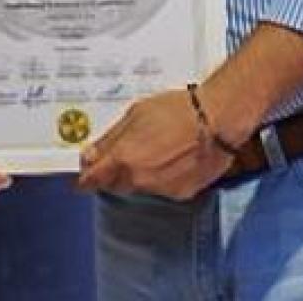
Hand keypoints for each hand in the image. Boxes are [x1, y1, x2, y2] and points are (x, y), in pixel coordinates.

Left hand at [75, 88, 231, 199]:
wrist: (218, 120)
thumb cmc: (181, 110)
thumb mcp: (136, 114)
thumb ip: (110, 139)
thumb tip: (91, 154)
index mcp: (124, 159)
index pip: (92, 180)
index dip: (86, 177)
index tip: (84, 175)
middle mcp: (140, 179)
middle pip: (115, 184)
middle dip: (114, 172)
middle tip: (126, 152)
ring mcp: (161, 189)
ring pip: (140, 187)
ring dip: (140, 174)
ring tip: (157, 148)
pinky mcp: (181, 194)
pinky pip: (162, 188)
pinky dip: (163, 177)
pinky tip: (173, 157)